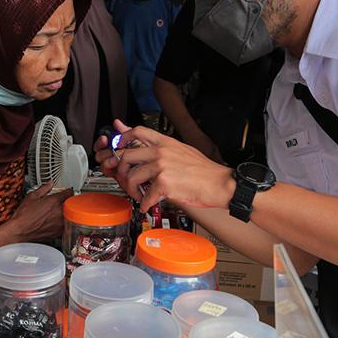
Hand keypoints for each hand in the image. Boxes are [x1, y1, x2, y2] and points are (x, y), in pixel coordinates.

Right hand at [8, 181, 69, 241]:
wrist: (20, 231)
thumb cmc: (23, 216)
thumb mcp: (32, 197)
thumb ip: (43, 188)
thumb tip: (49, 184)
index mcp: (54, 201)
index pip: (69, 192)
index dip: (68, 191)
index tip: (67, 191)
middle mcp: (59, 212)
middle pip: (72, 203)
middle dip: (68, 201)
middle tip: (63, 201)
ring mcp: (60, 223)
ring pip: (71, 214)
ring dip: (68, 212)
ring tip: (60, 211)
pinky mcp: (59, 232)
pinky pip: (67, 224)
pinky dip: (64, 222)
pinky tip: (57, 221)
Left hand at [106, 120, 233, 212]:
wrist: (220, 183)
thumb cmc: (203, 170)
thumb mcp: (182, 150)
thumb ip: (163, 147)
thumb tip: (150, 145)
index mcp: (165, 143)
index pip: (136, 131)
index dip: (122, 139)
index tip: (118, 149)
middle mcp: (161, 152)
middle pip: (126, 155)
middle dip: (122, 171)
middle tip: (127, 180)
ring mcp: (162, 167)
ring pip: (132, 177)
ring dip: (132, 190)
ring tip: (139, 195)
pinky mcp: (164, 184)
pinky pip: (145, 196)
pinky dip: (144, 204)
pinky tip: (148, 206)